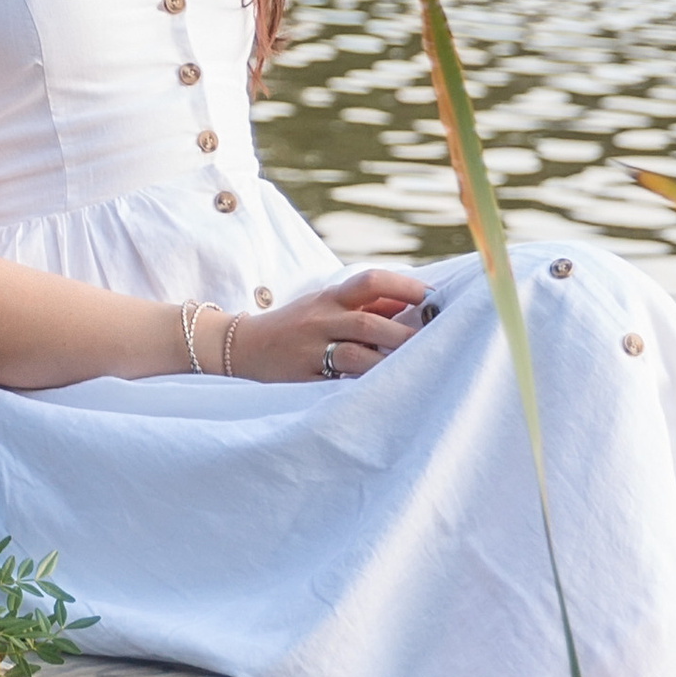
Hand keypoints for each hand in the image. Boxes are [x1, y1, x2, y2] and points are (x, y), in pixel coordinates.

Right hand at [223, 269, 431, 384]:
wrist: (241, 347)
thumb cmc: (297, 326)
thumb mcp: (327, 306)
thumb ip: (367, 306)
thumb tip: (412, 306)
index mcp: (330, 298)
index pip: (369, 282)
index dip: (402, 287)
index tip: (430, 297)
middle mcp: (319, 320)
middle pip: (367, 322)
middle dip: (402, 335)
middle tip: (433, 346)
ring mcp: (309, 352)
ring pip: (353, 356)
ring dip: (385, 364)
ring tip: (412, 373)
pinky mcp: (300, 381)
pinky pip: (333, 386)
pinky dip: (358, 389)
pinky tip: (380, 394)